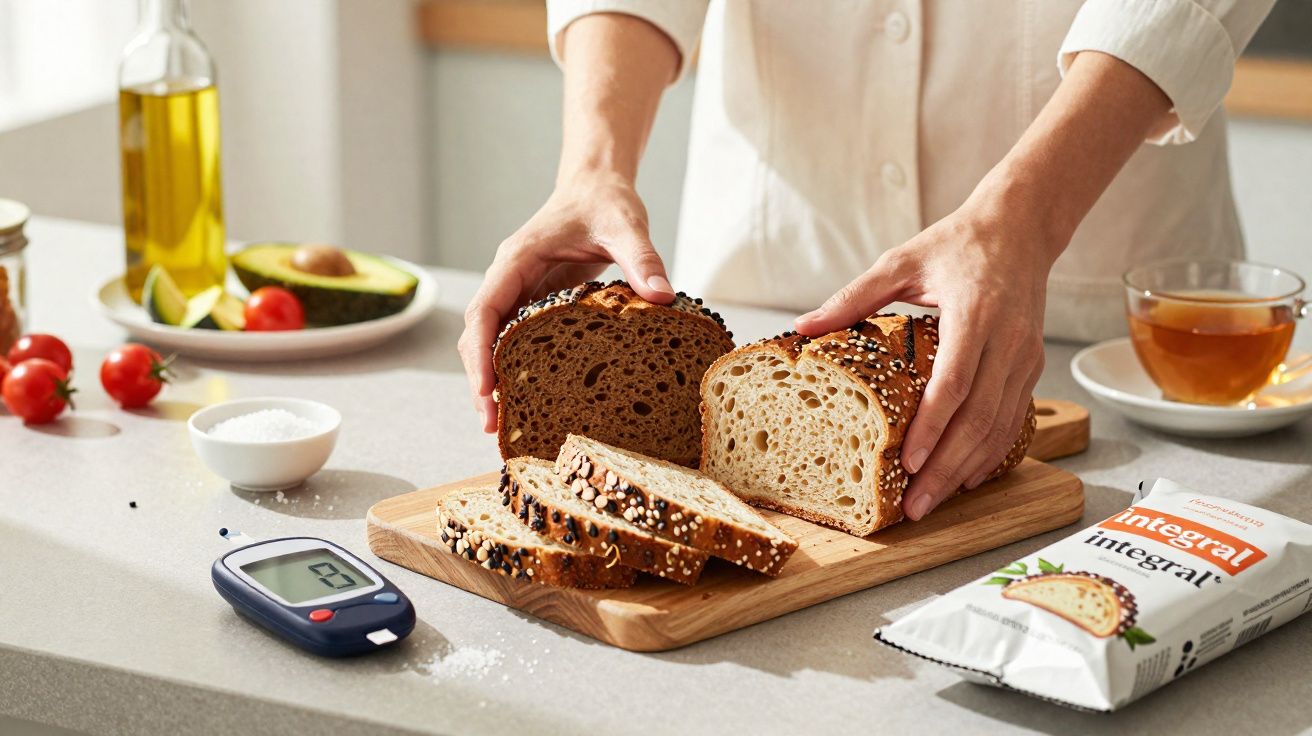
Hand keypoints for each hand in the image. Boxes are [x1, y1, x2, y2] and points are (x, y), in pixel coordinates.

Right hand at [458, 174, 674, 431]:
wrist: (598, 184)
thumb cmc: (606, 200)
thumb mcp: (626, 225)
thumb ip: (642, 258)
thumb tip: (662, 297)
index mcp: (517, 259)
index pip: (485, 310)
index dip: (481, 353)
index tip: (485, 390)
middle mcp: (509, 277)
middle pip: (479, 334)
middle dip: (480, 379)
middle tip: (491, 423)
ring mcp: (519, 290)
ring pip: (492, 341)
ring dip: (493, 379)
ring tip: (501, 424)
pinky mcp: (534, 300)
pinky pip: (516, 339)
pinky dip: (515, 369)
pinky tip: (529, 399)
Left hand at [794, 187, 1060, 520]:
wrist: (1020, 228)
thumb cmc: (955, 244)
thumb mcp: (901, 261)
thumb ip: (854, 297)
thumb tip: (803, 327)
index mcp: (975, 312)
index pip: (955, 382)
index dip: (933, 426)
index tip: (909, 462)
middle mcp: (1008, 340)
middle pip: (979, 418)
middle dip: (946, 468)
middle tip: (915, 506)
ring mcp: (1026, 357)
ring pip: (1000, 427)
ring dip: (967, 470)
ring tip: (933, 503)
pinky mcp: (1032, 366)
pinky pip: (1012, 420)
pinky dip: (990, 454)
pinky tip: (966, 479)